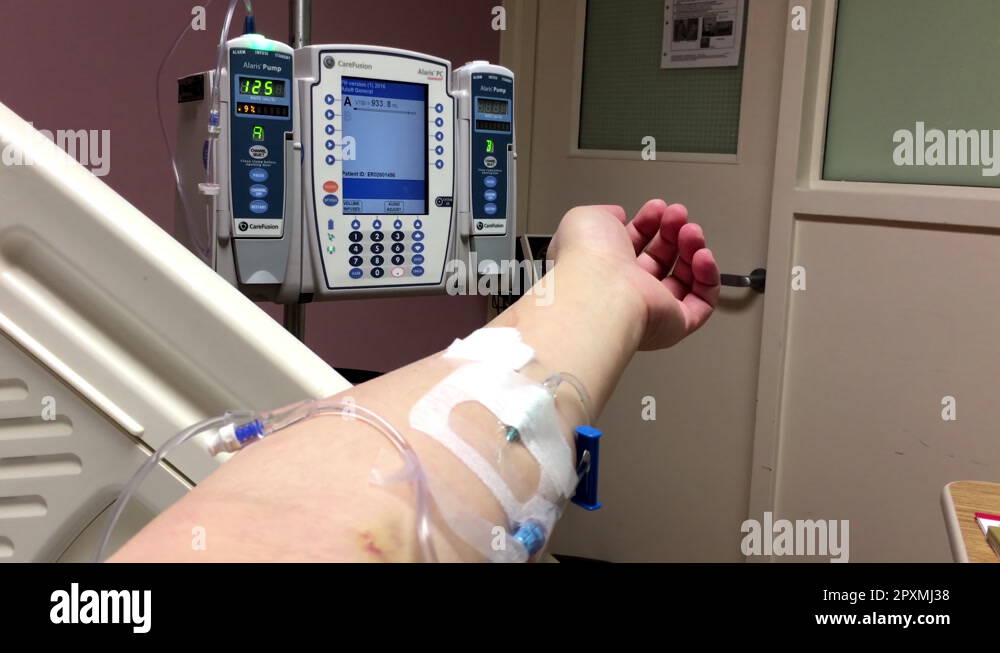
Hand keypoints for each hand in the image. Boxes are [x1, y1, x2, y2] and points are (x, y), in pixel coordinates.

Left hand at [549, 200, 719, 350]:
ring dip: (692, 248)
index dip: (649, 223)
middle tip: (677, 216)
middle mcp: (626, 291)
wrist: (599, 290)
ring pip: (683, 278)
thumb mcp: (588, 218)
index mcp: (604, 268)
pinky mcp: (675, 324)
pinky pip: (702, 302)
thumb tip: (619, 215)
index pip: (635, 245)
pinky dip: (708, 277)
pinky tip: (702, 255)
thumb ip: (606, 214)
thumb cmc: (586, 258)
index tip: (658, 207)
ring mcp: (651, 308)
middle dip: (673, 231)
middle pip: (661, 259)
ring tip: (691, 232)